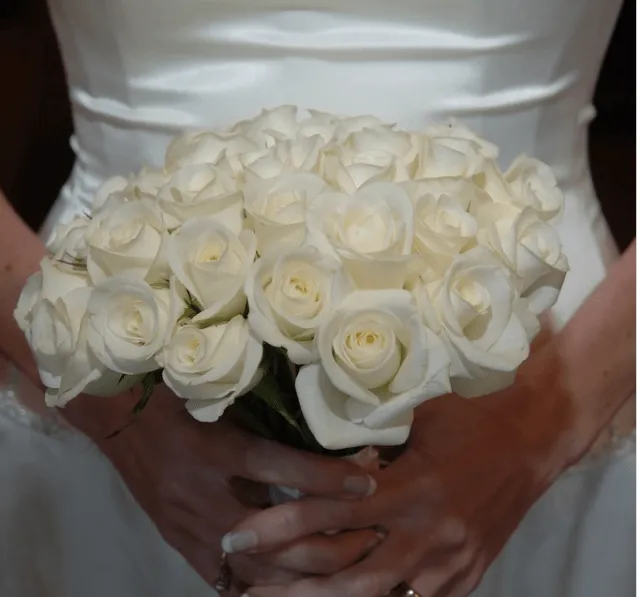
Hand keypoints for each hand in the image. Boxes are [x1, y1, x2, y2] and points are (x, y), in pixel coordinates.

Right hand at [61, 384, 379, 589]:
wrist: (118, 420)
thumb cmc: (174, 397)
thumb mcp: (219, 398)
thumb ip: (264, 414)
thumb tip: (321, 422)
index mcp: (215, 450)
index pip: (280, 467)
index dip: (327, 477)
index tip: (369, 481)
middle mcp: (204, 497)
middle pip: (277, 535)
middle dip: (331, 542)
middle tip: (372, 535)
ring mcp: (190, 529)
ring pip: (258, 568)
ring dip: (307, 572)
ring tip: (349, 565)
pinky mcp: (181, 546)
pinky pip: (228, 581)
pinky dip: (266, 587)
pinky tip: (298, 587)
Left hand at [223, 349, 568, 596]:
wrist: (534, 438)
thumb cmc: (469, 414)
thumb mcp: (415, 415)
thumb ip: (368, 437)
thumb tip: (316, 447)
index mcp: (412, 486)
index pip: (332, 513)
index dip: (281, 526)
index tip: (238, 535)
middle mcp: (428, 533)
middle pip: (347, 570)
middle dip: (289, 582)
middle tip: (240, 586)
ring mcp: (450, 563)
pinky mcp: (466, 577)